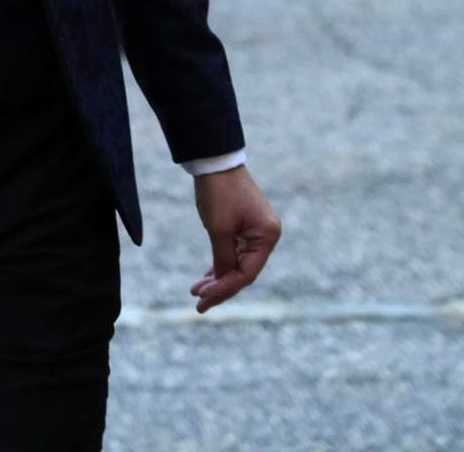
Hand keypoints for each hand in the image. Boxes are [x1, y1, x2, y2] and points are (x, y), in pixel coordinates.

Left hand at [190, 164, 280, 313]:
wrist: (214, 159)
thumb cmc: (219, 192)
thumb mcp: (219, 229)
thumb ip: (223, 259)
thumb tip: (223, 283)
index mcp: (267, 236)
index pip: (247, 273)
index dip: (225, 289)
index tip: (203, 298)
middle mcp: (267, 235)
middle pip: (243, 271)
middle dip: (220, 287)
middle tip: (198, 303)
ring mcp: (257, 230)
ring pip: (237, 263)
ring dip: (218, 277)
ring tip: (197, 292)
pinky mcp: (245, 226)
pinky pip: (234, 252)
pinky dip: (220, 263)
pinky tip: (207, 277)